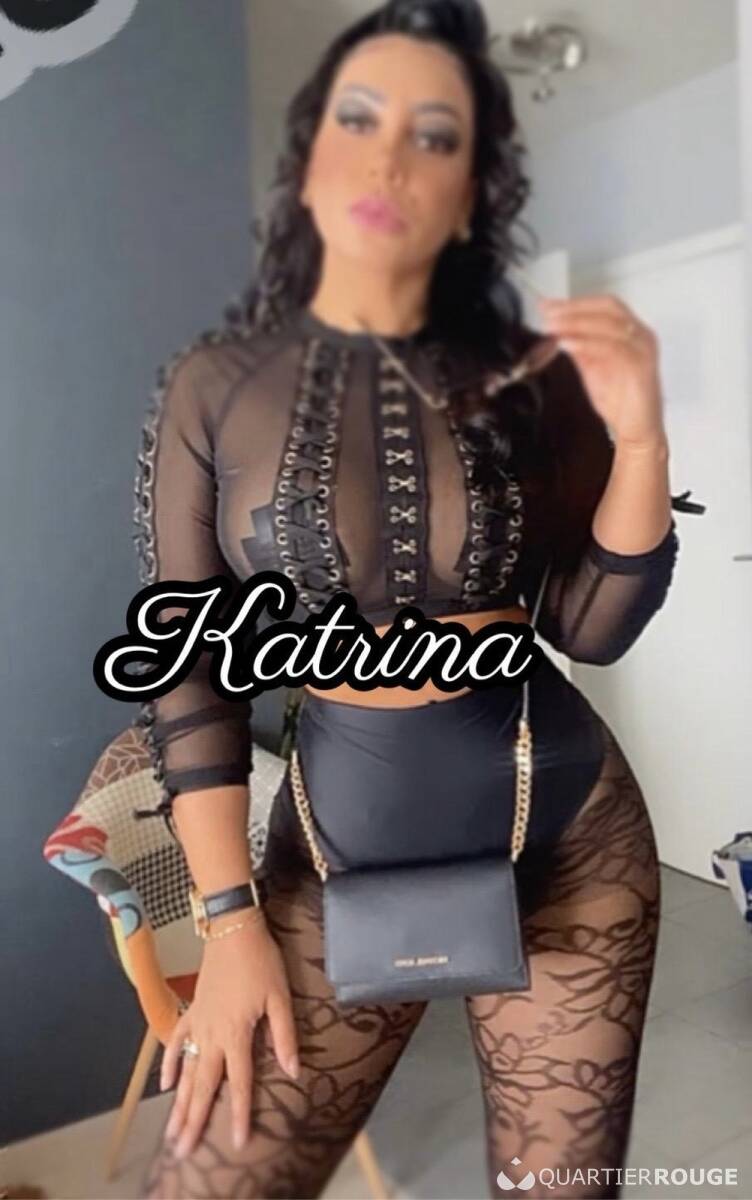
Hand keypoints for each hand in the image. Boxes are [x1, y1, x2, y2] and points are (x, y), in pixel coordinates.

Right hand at [159, 908, 298, 1159]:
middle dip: (194, 1122)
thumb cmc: (261, 961)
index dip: (239, 1114)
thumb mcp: (280, 997)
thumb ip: (284, 1036)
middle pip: (203, 1087)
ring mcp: (198, 1023)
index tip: (237, 1143)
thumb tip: (293, 1072)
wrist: (233, 929)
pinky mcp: (193, 1010)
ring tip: (170, 1132)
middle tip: (182, 1153)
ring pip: (186, 1072)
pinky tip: (166, 1085)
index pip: (238, 1084)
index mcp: (236, 1034)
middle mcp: (212, 1035)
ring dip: (178, 1103)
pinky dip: (170, 1064)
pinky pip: (176, 1042)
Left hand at [538, 293, 667, 448]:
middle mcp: (641, 336)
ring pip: (610, 325)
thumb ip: (580, 348)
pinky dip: (587, 344)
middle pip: (609, 309)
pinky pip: (612, 348)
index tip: (548, 306)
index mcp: (632, 332)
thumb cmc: (621, 401)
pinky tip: (568, 345)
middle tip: (549, 314)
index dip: (575, 303)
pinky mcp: (642, 367)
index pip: (604, 306)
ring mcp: (643, 349)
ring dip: (577, 323)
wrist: (637, 430)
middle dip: (575, 309)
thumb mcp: (593, 368)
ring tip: (553, 328)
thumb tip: (558, 331)